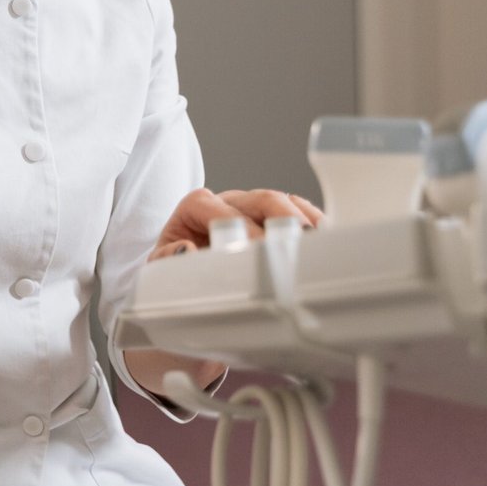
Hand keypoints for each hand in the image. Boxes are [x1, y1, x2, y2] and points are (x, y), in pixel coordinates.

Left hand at [148, 187, 323, 260]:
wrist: (187, 287)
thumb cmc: (175, 274)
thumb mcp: (161, 271)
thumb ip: (167, 259)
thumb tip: (187, 249)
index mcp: (196, 207)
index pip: (218, 207)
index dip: (238, 227)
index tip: (254, 251)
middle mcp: (229, 203)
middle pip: (261, 198)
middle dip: (281, 221)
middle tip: (294, 249)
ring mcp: (256, 210)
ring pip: (285, 203)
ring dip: (304, 223)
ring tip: (317, 246)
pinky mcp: (278, 221)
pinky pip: (302, 213)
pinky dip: (315, 226)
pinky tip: (325, 244)